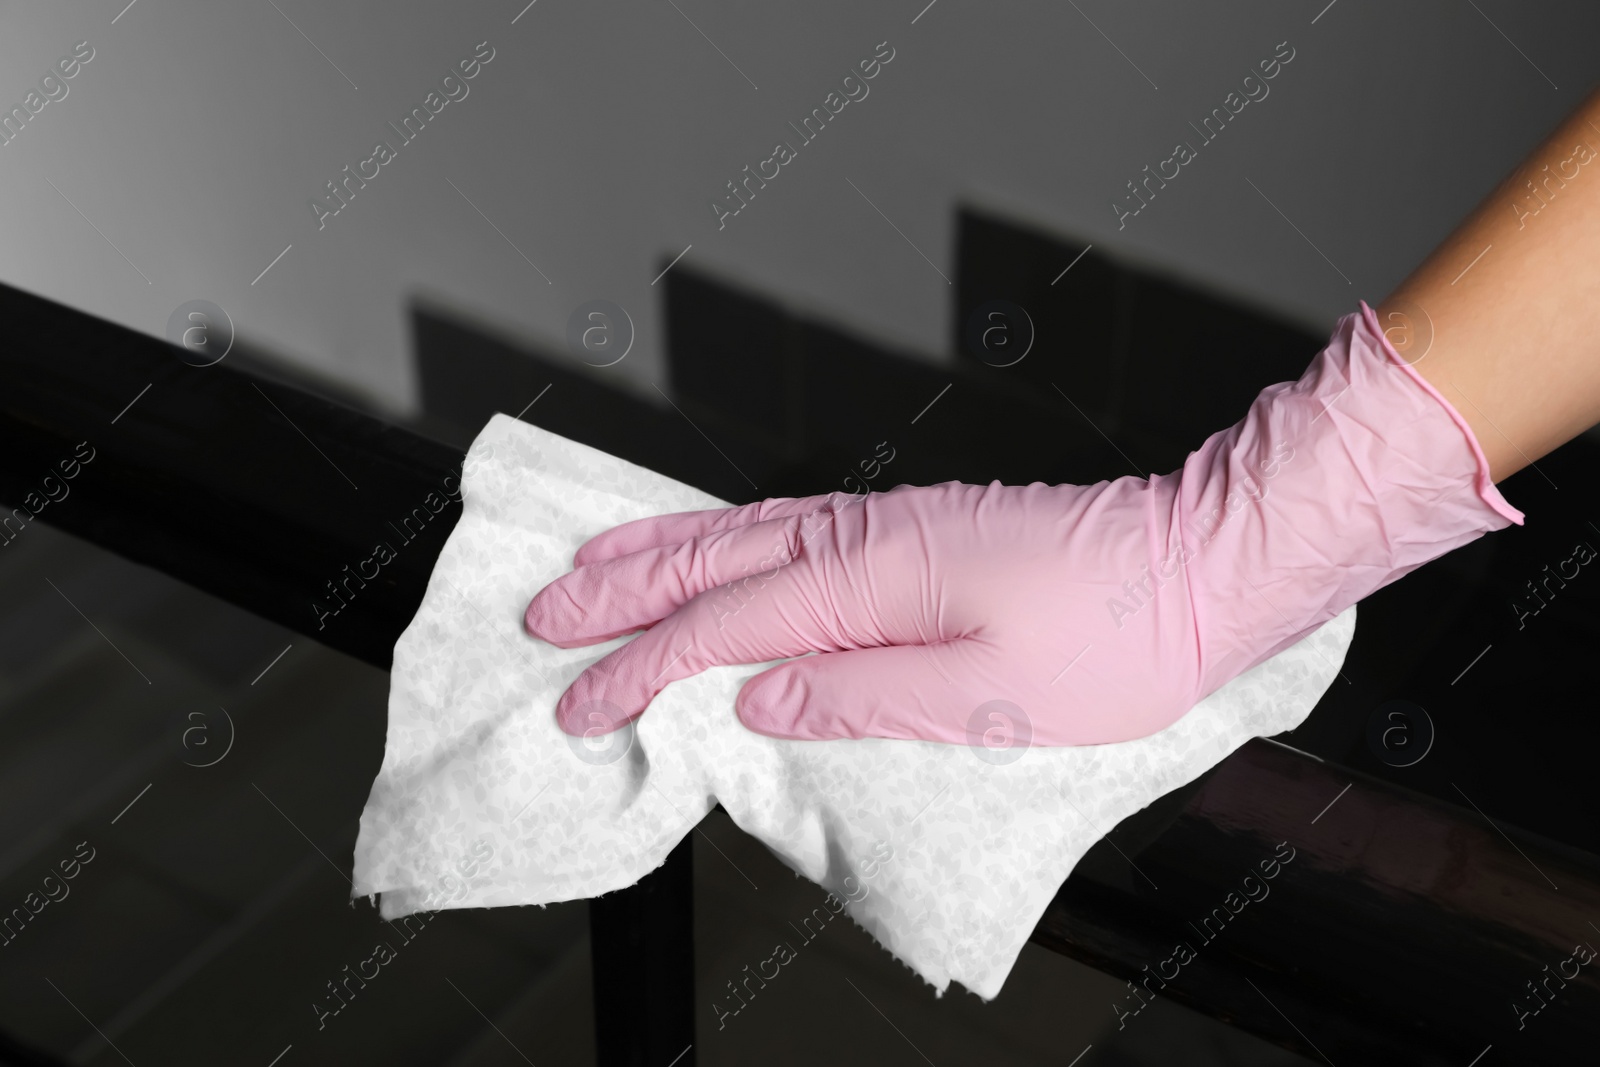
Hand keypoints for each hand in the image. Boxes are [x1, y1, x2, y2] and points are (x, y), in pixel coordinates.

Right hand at [525, 302, 1520, 744]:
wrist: (1197, 562)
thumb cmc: (1111, 636)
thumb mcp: (991, 698)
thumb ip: (861, 696)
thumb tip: (761, 701)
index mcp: (870, 579)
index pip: (722, 626)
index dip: (640, 666)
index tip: (581, 699)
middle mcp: (863, 536)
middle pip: (711, 557)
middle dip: (620, 587)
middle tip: (544, 609)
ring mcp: (885, 524)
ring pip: (742, 530)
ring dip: (659, 550)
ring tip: (594, 563)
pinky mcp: (910, 529)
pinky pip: (786, 528)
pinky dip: (724, 536)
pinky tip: (712, 547)